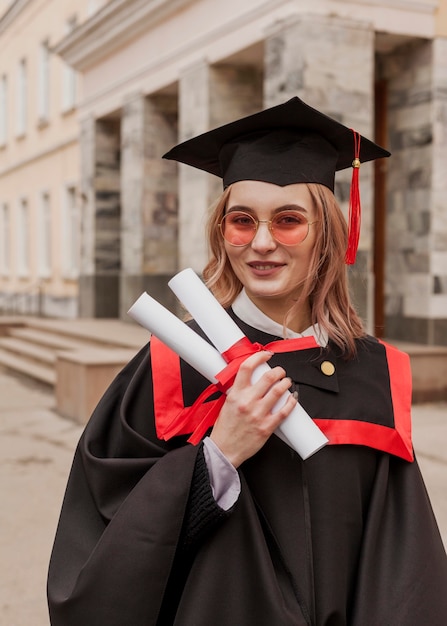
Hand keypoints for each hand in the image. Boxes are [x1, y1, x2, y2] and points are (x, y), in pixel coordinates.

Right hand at [209, 351, 296, 467]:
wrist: (224, 450)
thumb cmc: (225, 429)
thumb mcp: (227, 404)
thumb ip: (238, 391)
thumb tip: (251, 380)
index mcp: (235, 394)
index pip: (247, 368)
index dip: (259, 357)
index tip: (266, 355)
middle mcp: (247, 402)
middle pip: (268, 377)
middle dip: (278, 370)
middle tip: (280, 371)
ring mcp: (258, 414)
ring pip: (278, 391)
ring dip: (286, 383)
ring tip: (287, 382)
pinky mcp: (267, 427)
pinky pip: (284, 411)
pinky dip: (291, 402)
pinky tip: (293, 398)